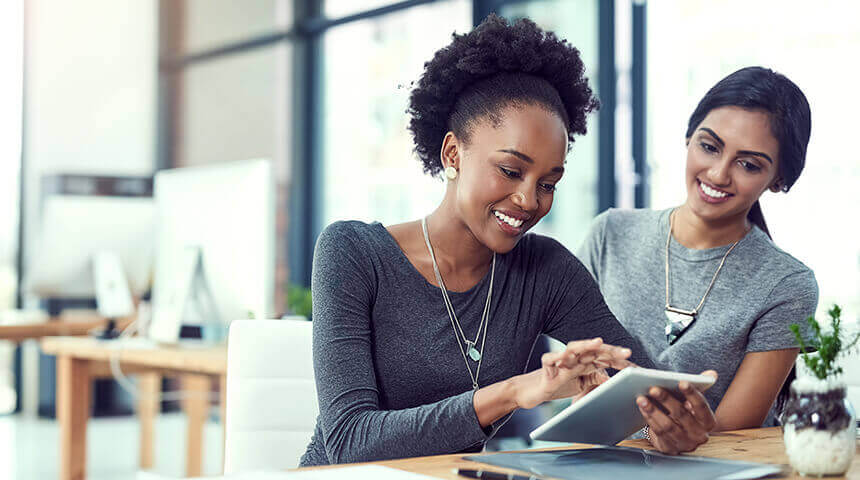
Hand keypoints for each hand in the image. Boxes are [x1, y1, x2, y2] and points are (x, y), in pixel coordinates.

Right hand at [513, 338, 631, 408]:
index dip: (620, 361)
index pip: (604, 358)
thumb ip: (595, 379)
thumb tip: (611, 379)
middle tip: (627, 352)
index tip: (637, 367)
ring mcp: (560, 361)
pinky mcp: (546, 367)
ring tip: (597, 342)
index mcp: (584, 362)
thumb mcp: (581, 384)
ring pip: (573, 349)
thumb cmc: (557, 384)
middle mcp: (574, 358)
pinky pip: (550, 360)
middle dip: (610, 351)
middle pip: (593, 350)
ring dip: (585, 345)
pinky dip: (556, 357)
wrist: (532, 391)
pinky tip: (563, 357)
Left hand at [637, 370, 717, 454]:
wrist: (680, 439)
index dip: (692, 394)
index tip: (681, 382)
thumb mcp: (694, 404)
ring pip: (668, 426)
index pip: (701, 406)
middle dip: (666, 400)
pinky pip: (658, 432)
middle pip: (681, 415)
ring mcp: (684, 444)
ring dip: (653, 411)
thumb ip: (700, 387)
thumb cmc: (687, 415)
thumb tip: (712, 373)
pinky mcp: (670, 448)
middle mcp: (699, 435)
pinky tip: (642, 408)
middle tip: (653, 388)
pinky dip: (649, 419)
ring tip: (641, 398)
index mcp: (708, 422)